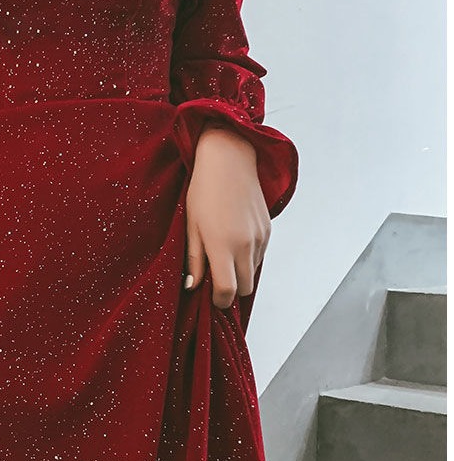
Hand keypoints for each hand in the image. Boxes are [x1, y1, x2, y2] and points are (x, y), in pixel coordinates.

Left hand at [183, 125, 269, 308]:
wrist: (228, 160)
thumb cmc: (203, 190)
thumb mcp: (191, 225)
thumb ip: (194, 259)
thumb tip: (192, 286)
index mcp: (223, 247)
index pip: (227, 292)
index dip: (217, 300)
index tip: (209, 296)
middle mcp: (246, 246)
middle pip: (245, 289)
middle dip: (231, 289)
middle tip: (214, 276)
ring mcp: (260, 238)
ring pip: (254, 272)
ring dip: (240, 271)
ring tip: (222, 252)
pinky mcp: (268, 229)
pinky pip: (260, 255)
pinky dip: (249, 256)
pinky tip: (234, 238)